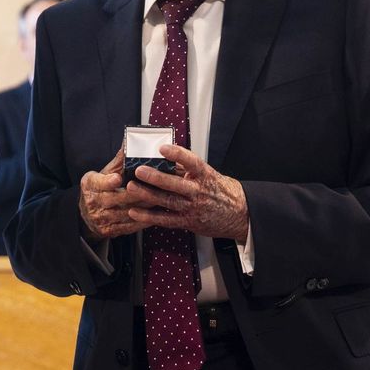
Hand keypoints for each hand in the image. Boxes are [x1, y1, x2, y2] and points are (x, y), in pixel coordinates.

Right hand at [79, 147, 145, 240]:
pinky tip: (154, 216)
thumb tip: (130, 143)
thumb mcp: (103, 174)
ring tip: (158, 201)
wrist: (85, 215)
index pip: (99, 183)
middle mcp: (93, 202)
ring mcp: (100, 218)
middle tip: (152, 188)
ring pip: (125, 213)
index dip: (108, 181)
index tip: (118, 178)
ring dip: (143, 208)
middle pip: (116, 198)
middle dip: (135, 193)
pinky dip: (142, 222)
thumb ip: (118, 162)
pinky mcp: (108, 231)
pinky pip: (128, 227)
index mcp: (90, 185)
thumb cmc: (99, 188)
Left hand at [126, 144, 248, 241]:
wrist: (238, 213)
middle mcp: (198, 192)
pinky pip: (166, 220)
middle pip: (176, 184)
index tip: (163, 148)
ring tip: (131, 188)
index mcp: (205, 175)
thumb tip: (163, 157)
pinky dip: (149, 217)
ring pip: (168, 202)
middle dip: (156, 178)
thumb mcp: (208, 174)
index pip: (192, 162)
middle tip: (139, 170)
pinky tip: (134, 212)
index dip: (178, 154)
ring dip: (148, 195)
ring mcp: (193, 208)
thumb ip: (187, 168)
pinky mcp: (188, 222)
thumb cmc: (219, 190)